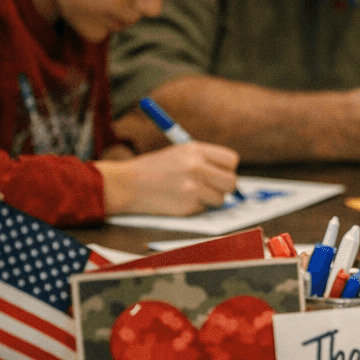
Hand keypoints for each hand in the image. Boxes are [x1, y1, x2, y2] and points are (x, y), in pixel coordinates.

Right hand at [95, 142, 239, 216]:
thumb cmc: (154, 169)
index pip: (231, 160)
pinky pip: (204, 209)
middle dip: (226, 187)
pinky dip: (196, 207)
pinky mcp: (187, 205)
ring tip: (191, 193)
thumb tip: (230, 174)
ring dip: (210, 199)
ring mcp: (193, 187)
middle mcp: (196, 167)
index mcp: (195, 150)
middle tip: (213, 188)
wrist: (127, 184)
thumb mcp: (180, 153)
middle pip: (232, 181)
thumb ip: (205, 160)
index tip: (220, 173)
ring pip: (221, 199)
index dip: (228, 168)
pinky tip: (179, 200)